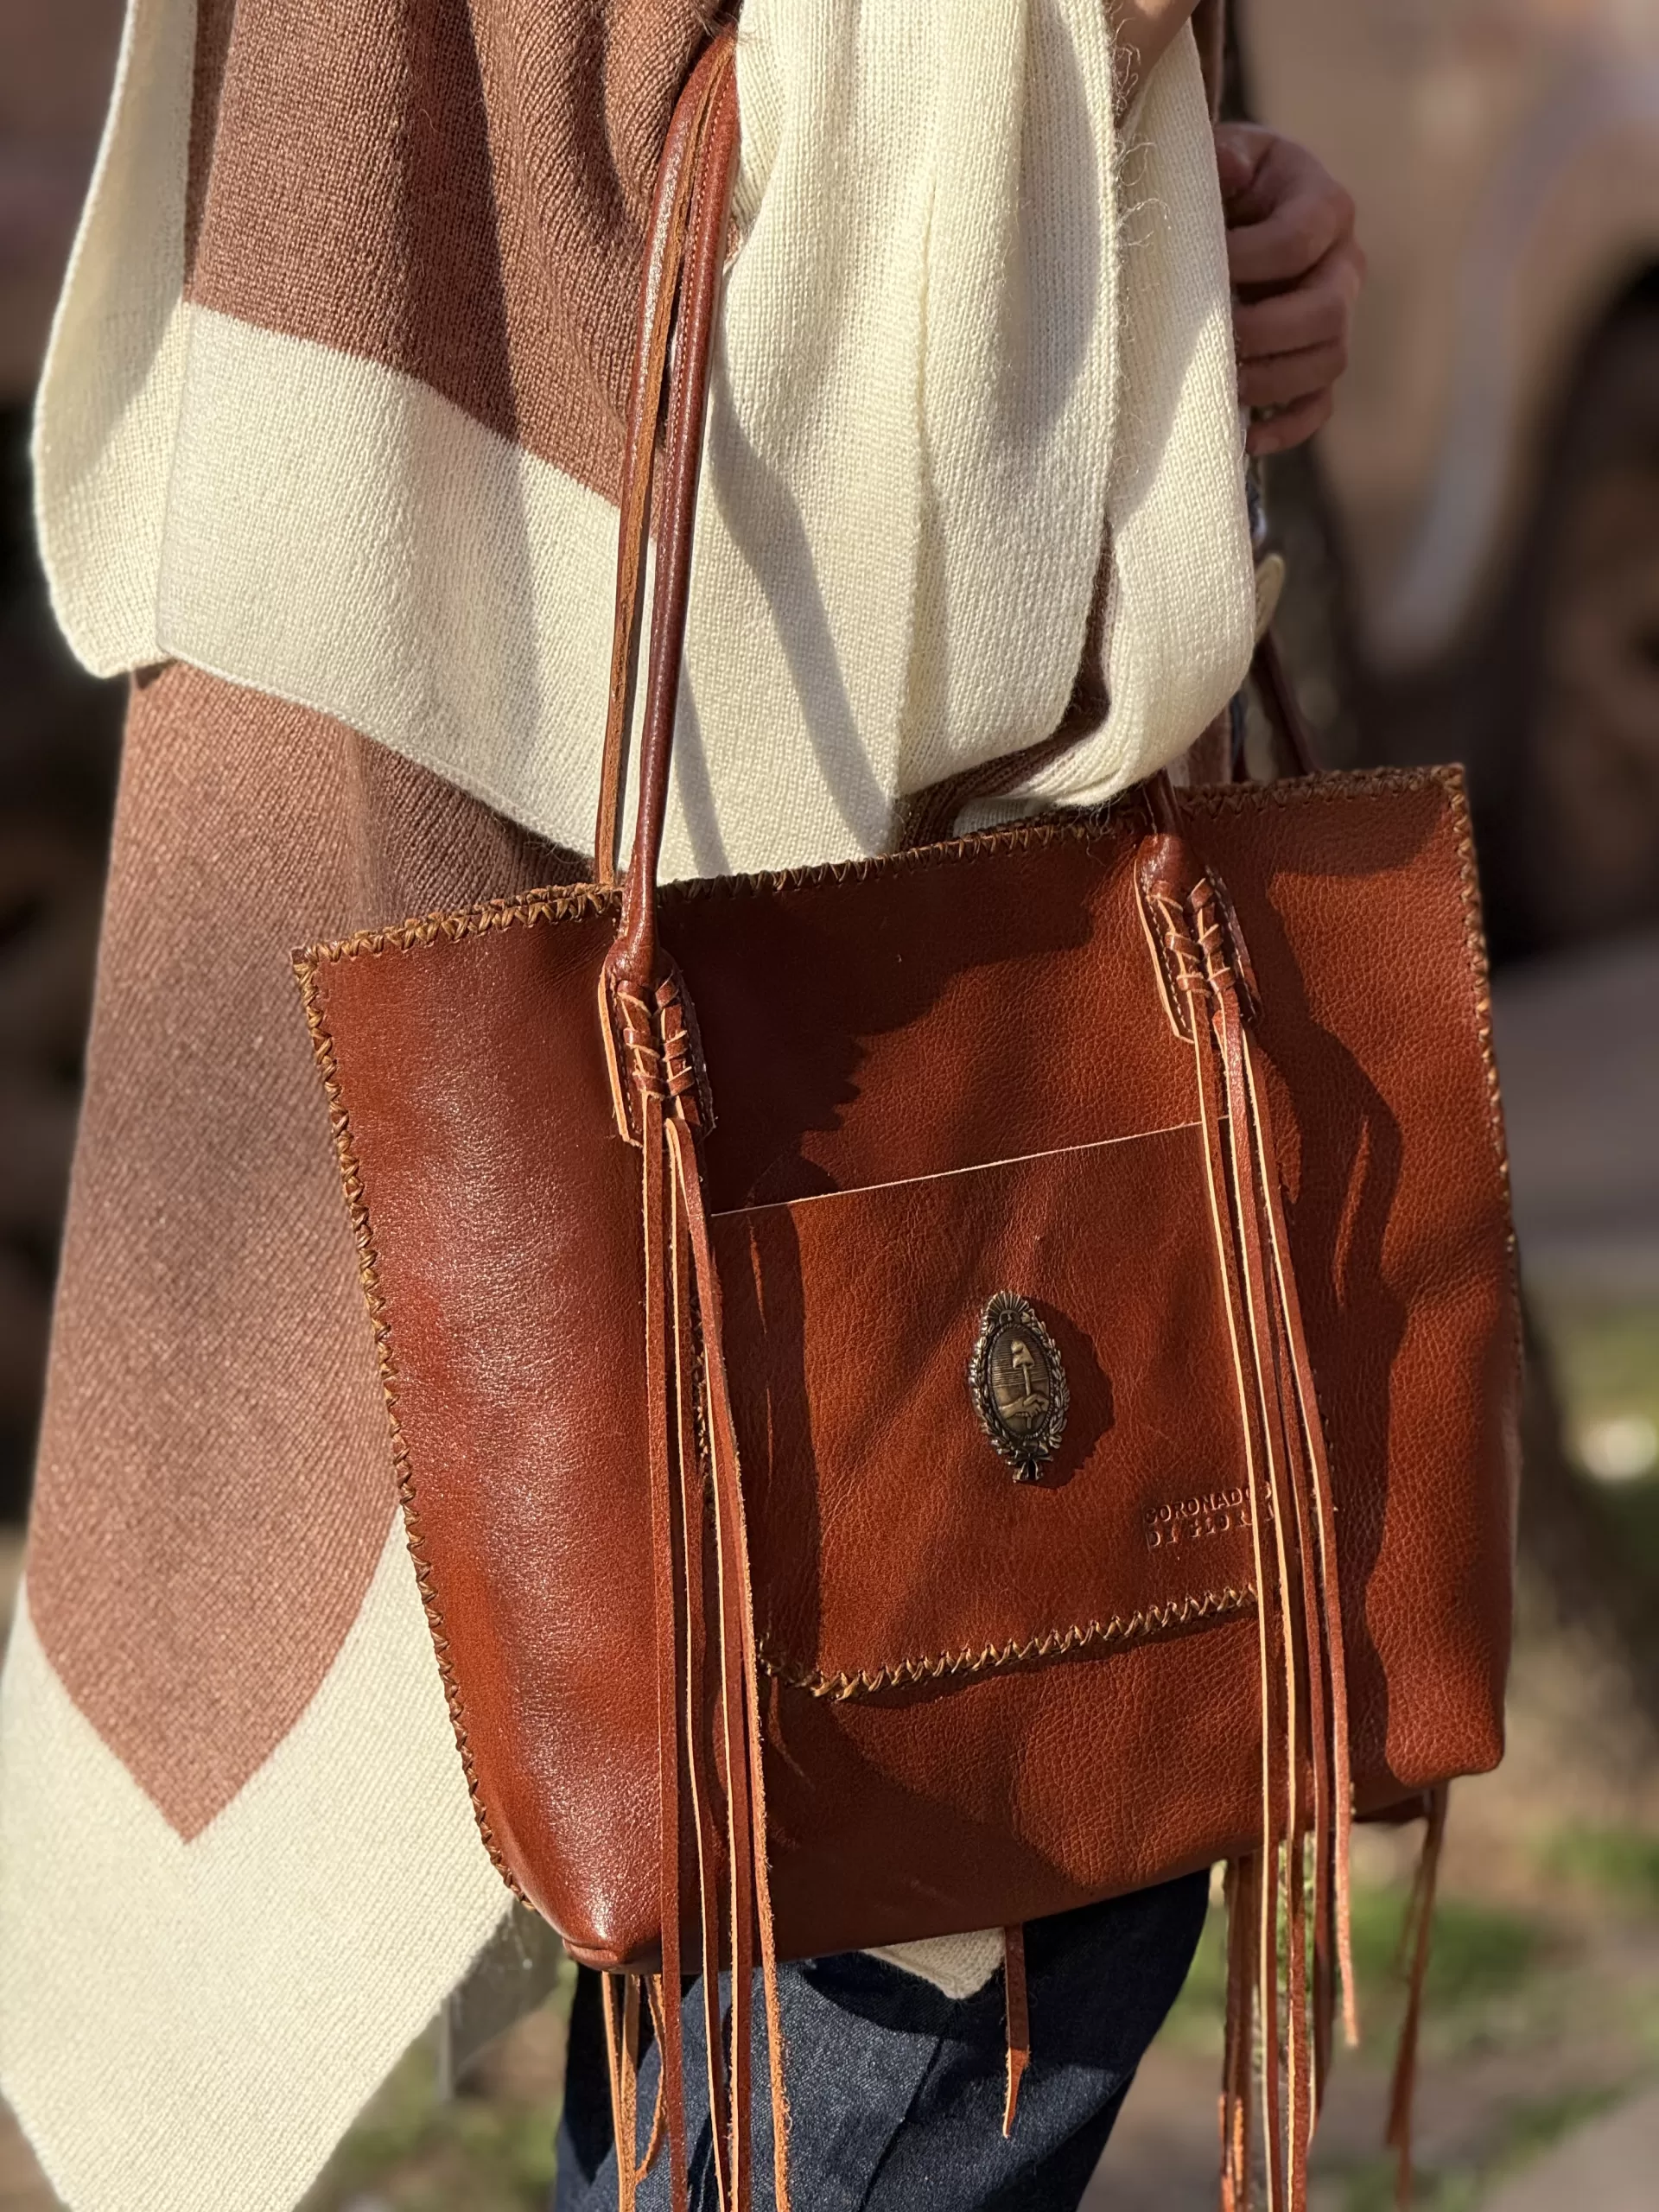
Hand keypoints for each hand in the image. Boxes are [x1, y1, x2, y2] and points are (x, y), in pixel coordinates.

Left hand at [1215, 123, 1365, 456]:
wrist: (1229, 214)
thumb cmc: (1219, 183)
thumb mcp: (1218, 156)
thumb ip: (1220, 157)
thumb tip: (1225, 167)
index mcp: (1324, 205)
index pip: (1297, 241)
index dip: (1248, 262)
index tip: (1198, 267)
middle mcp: (1344, 264)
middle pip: (1328, 313)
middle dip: (1264, 332)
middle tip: (1212, 338)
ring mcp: (1338, 318)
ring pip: (1328, 363)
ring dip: (1270, 380)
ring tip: (1218, 380)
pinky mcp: (1318, 362)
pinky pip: (1319, 407)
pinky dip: (1285, 429)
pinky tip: (1243, 437)